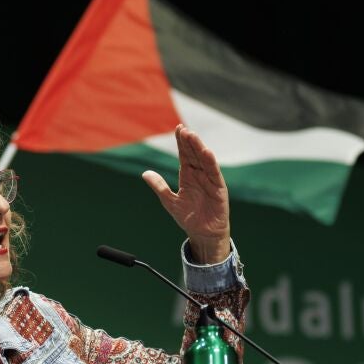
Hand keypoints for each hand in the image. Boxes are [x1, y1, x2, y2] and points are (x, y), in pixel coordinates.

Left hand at [142, 125, 230, 263]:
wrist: (203, 234)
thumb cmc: (189, 218)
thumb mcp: (170, 202)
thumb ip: (159, 187)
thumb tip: (145, 173)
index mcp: (188, 176)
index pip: (185, 155)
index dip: (182, 142)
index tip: (178, 128)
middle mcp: (199, 175)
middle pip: (194, 154)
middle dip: (189, 142)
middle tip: (184, 129)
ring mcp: (210, 181)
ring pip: (204, 161)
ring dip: (199, 148)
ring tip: (193, 136)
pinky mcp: (218, 189)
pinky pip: (214, 174)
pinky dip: (211, 163)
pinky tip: (207, 152)